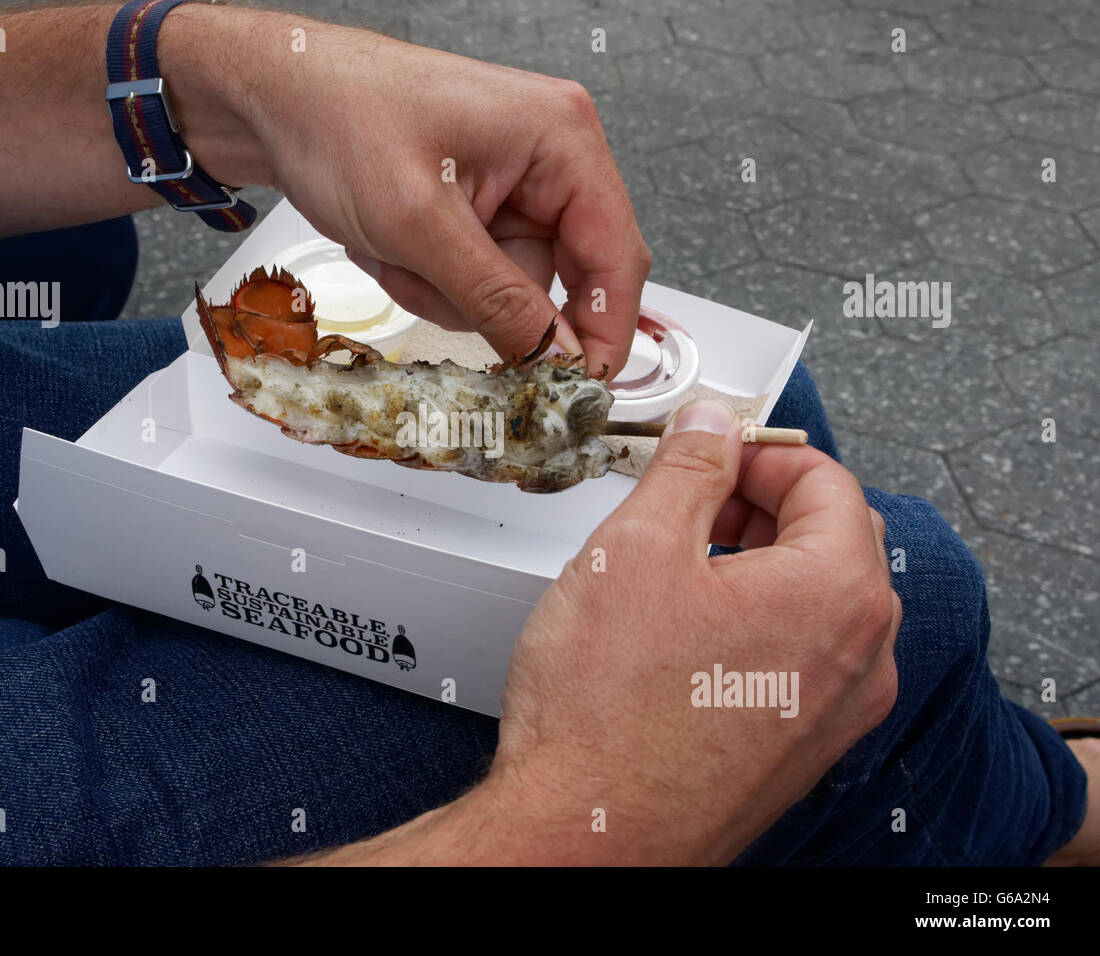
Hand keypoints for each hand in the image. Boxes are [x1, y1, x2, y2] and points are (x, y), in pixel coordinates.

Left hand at [168, 7, 649, 375]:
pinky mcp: (477, 207)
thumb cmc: (339, 117)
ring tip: (394, 246)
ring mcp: (511, 186)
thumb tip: (554, 361)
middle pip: (558, 280)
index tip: (577, 391)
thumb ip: (497, 299)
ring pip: (508, 291)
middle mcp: (548, 160)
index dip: (602, 333)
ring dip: (444, 289)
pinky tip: (389, 244)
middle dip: (488, 299)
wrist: (272, 96)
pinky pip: (474, 279)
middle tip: (429, 280)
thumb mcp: (420, 222)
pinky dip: (427, 278)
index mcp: (562, 140)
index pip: (616, 258)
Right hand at [474, 400, 901, 863]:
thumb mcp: (637, 549)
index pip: (826, 480)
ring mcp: (836, 713)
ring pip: (815, 601)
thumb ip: (687, 468)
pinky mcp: (800, 749)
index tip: (709, 452)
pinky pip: (798, 658)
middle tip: (689, 503)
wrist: (586, 831)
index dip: (758, 451)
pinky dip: (755, 624)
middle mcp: (860, 660)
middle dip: (759, 505)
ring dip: (756, 564)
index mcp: (837, 595)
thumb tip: (712, 427)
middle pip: (831, 539)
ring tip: (677, 568)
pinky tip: (685, 633)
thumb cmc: (608, 715)